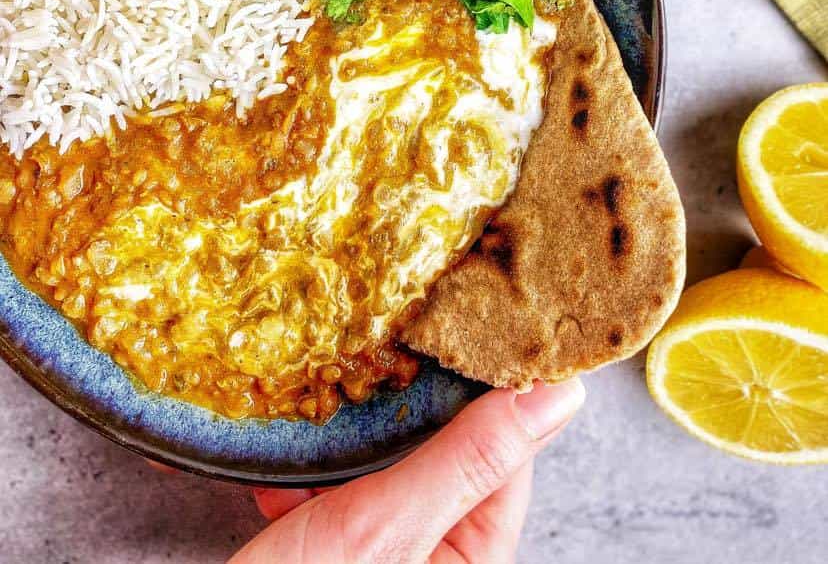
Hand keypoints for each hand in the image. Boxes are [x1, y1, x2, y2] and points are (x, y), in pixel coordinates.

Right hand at [230, 380, 584, 563]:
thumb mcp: (387, 525)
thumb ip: (469, 458)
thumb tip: (561, 393)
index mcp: (472, 562)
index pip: (506, 452)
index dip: (488, 386)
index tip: (471, 320)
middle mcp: (437, 558)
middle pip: (442, 454)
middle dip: (406, 407)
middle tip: (388, 345)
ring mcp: (385, 555)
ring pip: (383, 468)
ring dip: (350, 437)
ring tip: (326, 398)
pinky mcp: (336, 553)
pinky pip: (336, 495)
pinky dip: (310, 474)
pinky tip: (284, 461)